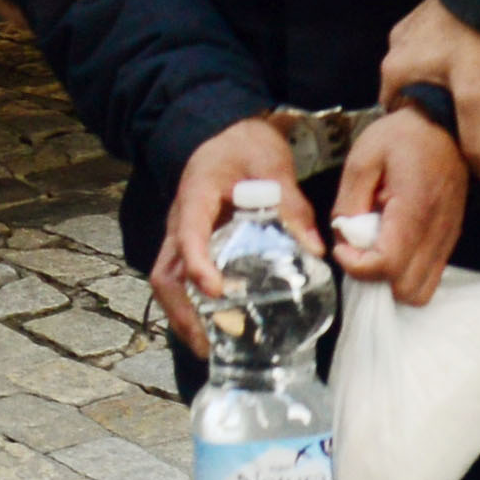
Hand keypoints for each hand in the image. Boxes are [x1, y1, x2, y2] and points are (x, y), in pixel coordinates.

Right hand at [148, 115, 300, 355]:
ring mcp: (180, 234)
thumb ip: (291, 204)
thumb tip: (314, 248)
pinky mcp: (188, 244)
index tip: (216, 290)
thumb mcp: (272, 165)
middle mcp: (180, 220)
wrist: (223, 132)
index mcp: (196, 195)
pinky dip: (190, 306)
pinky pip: (179, 279)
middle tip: (208, 343)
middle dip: (182, 311)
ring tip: (209, 347)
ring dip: (182, 315)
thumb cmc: (245, 146)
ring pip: (167, 280)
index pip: (188, 235)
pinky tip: (213, 327)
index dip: (198, 265)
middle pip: (165, 272)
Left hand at [328, 105, 467, 306]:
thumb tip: (343, 238)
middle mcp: (438, 230)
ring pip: (421, 290)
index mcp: (415, 208)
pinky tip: (393, 243)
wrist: (441, 123)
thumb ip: (349, 202)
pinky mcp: (450, 238)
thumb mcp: (362, 159)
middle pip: (407, 290)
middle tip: (358, 248)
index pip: (388, 265)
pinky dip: (407, 271)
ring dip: (393, 279)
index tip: (343, 245)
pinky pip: (430, 275)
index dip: (358, 266)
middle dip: (375, 277)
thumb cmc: (400, 136)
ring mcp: (449, 238)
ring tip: (376, 247)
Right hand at [377, 0, 479, 183]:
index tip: (443, 142)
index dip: (419, 133)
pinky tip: (471, 65)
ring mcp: (411, 29)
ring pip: (421, 73)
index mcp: (393, 71)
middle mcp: (394, 49)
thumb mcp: (478, 95)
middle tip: (461, 121)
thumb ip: (479, 140)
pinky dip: (448, 63)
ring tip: (469, 94)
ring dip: (440, 85)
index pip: (397, 118)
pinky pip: (433, 51)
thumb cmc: (479, 40)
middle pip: (408, 96)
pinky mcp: (430, 15)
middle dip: (430, 109)